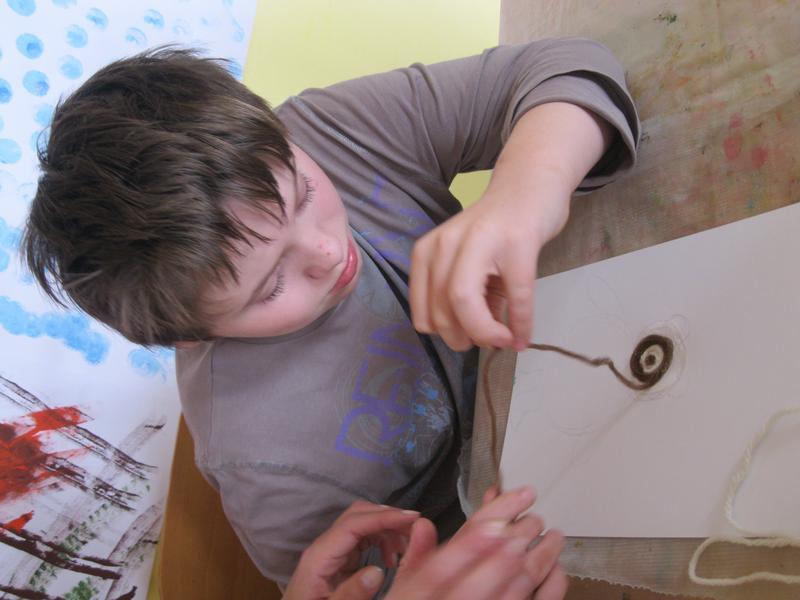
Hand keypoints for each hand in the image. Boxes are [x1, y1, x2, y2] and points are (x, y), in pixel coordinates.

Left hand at [283, 501, 419, 599]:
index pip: (353, 524)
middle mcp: (324, 546)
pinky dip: (381, 540)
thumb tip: (377, 571)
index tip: (412, 517)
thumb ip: (351, 593)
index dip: (383, 517)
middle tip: (416, 530)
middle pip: (357, 515)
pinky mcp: (338, 557)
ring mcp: (331, 550)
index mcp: (319, 557)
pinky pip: (362, 538)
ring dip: (387, 529)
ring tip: (405, 549)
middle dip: (388, 517)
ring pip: (362, 523)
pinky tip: (392, 558)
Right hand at [386, 486, 566, 599]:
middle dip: (522, 532)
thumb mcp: (405, 591)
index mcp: (428, 585)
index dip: (493, 517)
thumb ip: (415, 559)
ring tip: (553, 535)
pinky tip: (556, 569)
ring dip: (542, 553)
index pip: (464, 543)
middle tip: (535, 516)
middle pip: (498, 557)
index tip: (515, 499)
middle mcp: (459, 599)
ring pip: (522, 581)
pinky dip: (551, 585)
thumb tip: (422, 524)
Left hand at [410, 102, 611, 351]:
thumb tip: (471, 338)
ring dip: (487, 334)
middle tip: (484, 344)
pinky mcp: (518, 244)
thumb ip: (462, 295)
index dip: (442, 335)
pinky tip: (523, 337)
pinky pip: (516, 297)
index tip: (463, 340)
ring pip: (466, 304)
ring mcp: (482, 242)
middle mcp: (447, 245)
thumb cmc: (495, 229)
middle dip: (463, 339)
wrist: (529, 185)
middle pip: (442, 310)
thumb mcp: (465, 261)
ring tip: (503, 340)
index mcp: (428, 251)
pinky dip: (520, 324)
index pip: (423, 309)